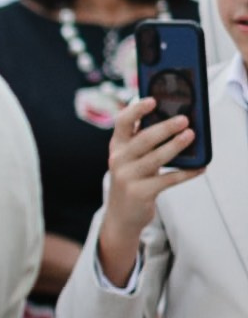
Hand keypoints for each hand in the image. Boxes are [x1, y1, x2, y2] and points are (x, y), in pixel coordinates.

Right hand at [97, 96, 206, 283]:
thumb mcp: (130, 160)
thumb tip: (176, 125)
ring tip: (191, 136)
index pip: (122, 123)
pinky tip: (200, 168)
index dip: (136, 110)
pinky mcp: (140, 193)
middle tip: (184, 120)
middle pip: (142, 139)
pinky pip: (167, 180)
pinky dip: (186, 173)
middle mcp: (118, 160)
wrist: (121, 216)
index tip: (152, 100)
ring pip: (155, 159)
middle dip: (164, 128)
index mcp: (116, 147)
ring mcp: (127, 177)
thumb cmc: (132, 180)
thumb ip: (144, 143)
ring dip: (175, 147)